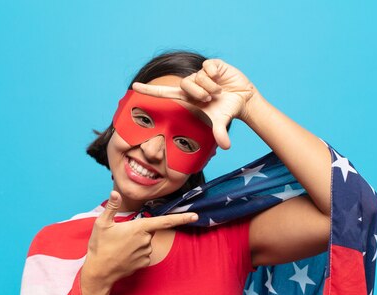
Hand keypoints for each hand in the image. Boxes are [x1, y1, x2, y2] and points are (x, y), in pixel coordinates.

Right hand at [81, 190, 198, 292]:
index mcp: (139, 228)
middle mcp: (146, 241)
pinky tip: (123, 255)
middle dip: (138, 231)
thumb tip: (115, 192)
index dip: (181, 218)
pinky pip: (143, 254)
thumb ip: (111, 207)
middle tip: (120, 236)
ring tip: (119, 246)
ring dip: (136, 242)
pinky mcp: (144, 264)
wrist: (99, 272)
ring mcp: (146, 253)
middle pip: (148, 231)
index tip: (195, 216)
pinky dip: (135, 253)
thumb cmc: (100, 246)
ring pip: (145, 242)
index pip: (165, 221)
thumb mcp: (102, 223)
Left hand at [132, 58, 257, 149]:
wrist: (242, 98)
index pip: (164, 93)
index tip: (134, 86)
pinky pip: (208, 67)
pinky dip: (215, 74)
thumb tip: (226, 146)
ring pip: (199, 77)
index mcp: (187, 97)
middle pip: (185, 84)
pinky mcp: (212, 65)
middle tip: (211, 99)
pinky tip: (221, 78)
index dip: (149, 90)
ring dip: (211, 87)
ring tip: (219, 92)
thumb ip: (219, 132)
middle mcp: (191, 84)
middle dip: (200, 94)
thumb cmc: (226, 109)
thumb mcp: (220, 121)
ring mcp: (201, 74)